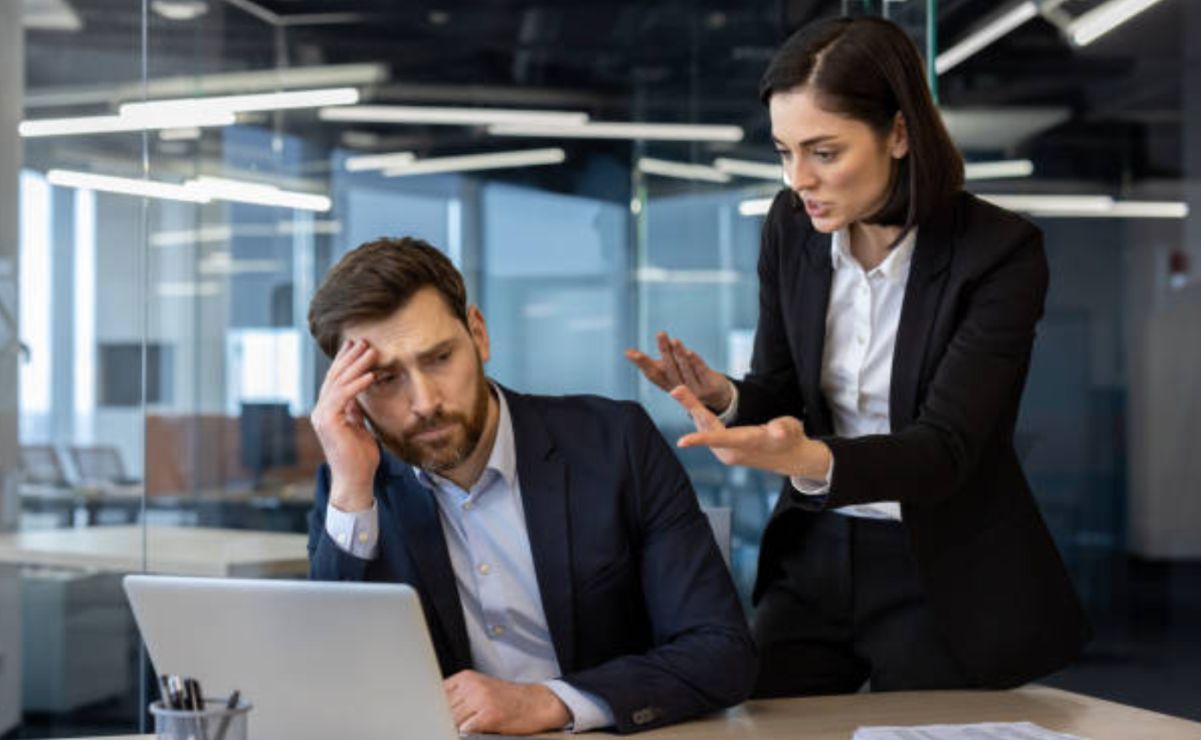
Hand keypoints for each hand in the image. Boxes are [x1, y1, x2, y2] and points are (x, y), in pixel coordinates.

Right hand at [310, 338, 379, 510]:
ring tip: (370, 351)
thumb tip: (359, 396)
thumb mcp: (359, 427)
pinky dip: (357, 384)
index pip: (335, 380)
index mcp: (328, 411)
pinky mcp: (328, 422)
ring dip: (356, 365)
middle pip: (334, 377)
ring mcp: (322, 416)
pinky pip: (343, 397)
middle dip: (349, 357)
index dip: (345, 362)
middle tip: (363, 340)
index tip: (357, 345)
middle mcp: (321, 411)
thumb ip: (355, 411)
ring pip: (338, 383)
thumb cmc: (359, 457)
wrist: (355, 479)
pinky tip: (370, 374)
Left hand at [443, 670, 570, 734]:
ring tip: (465, 728)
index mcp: (466, 678)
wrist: (538, 703)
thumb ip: (459, 698)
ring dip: (452, 728)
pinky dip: (464, 734)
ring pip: (452, 720)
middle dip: (441, 722)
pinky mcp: (489, 715)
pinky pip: (465, 729)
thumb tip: (435, 713)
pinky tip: (470, 732)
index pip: (436, 695)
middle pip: (442, 709)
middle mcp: (472, 686)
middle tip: (439, 728)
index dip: (431, 710)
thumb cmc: (511, 700)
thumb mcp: (482, 689)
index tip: (426, 719)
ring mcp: (480, 699)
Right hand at [625, 331, 732, 412]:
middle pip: (670, 369)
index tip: (631, 352)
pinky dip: (695, 362)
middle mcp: (679, 388)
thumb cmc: (684, 378)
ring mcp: (695, 389)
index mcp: (667, 384)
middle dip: (665, 351)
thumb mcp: (666, 372)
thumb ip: (647, 363)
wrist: (714, 395)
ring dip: (680, 355)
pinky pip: (701, 372)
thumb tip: (626, 351)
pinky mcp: (709, 387)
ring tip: (675, 340)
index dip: (642, 363)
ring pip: (685, 370)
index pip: (653, 373)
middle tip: (661, 334)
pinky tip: (690, 352)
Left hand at [670, 385, 831, 479]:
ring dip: (693, 410)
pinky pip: (708, 432)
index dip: (700, 440)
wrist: (789, 457)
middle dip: (691, 407)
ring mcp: (726, 454)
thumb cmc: (790, 439)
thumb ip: (783, 429)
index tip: (681, 442)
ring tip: (679, 391)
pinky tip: (692, 404)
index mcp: (746, 444)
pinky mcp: (723, 451)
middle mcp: (732, 452)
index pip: (720, 440)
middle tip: (675, 389)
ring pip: (705, 429)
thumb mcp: (790, 430)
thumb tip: (779, 431)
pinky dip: (700, 418)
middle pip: (706, 427)